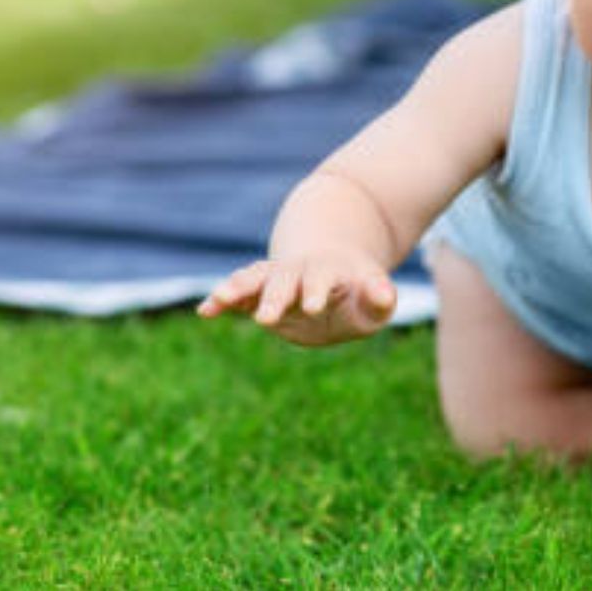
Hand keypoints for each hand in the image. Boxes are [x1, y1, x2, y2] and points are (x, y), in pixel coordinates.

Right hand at [196, 251, 395, 346]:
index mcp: (329, 272)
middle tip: (265, 320)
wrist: (333, 272)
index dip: (318, 290)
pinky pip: (238, 293)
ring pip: (255, 278)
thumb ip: (380, 298)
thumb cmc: (358, 294)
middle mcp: (299, 272)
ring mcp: (276, 280)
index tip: (314, 306)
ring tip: (219, 299)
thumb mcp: (375, 301)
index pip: (322, 278)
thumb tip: (386, 295)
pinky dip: (221, 300)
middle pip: (284, 279)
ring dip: (238, 287)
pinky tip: (205, 311)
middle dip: (275, 297)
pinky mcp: (259, 292)